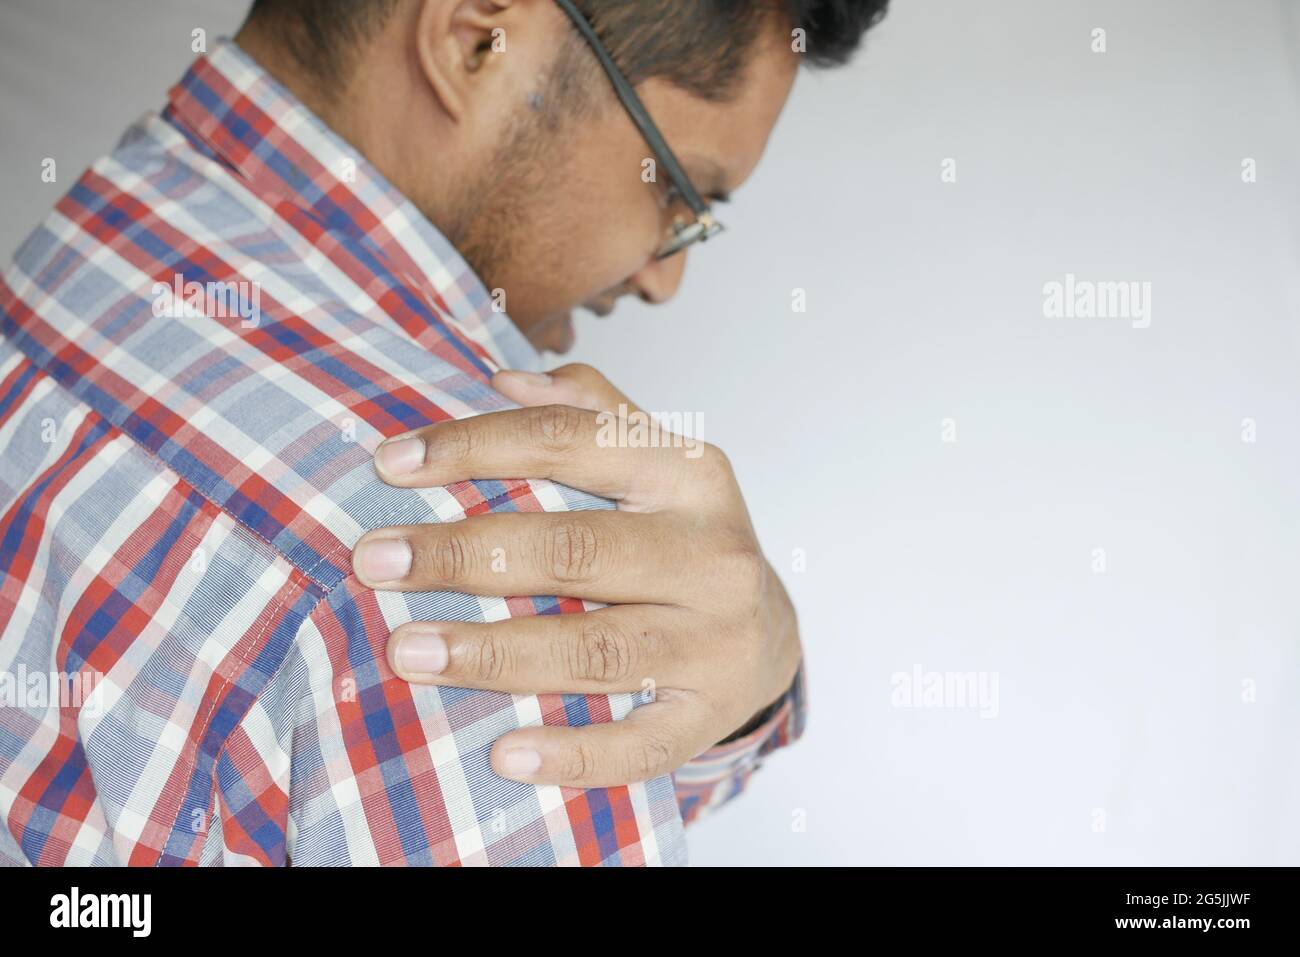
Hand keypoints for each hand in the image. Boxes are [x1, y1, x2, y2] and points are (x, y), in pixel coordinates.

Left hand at [351, 364, 801, 787]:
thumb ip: (588, 412)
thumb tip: (500, 378)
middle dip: (466, 554)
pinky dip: (572, 754)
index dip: (476, 447)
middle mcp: (711, 553)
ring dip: (496, 653)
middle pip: (576, 550)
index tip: (390, 464)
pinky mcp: (709, 715)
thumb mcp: (657, 461)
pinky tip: (503, 755)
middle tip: (375, 561)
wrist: (768, 637)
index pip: (572, 440)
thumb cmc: (684, 540)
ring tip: (409, 652)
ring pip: (598, 650)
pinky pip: (639, 745)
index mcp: (689, 472)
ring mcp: (716, 640)